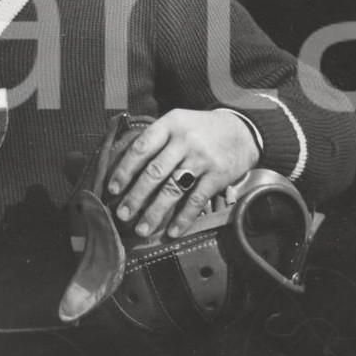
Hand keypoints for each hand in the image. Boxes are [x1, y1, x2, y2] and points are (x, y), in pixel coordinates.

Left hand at [104, 108, 259, 239]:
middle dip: (135, 196)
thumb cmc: (200, 130)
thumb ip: (155, 141)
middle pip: (154, 172)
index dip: (124, 170)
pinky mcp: (217, 176)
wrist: (242, 130)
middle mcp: (184, 140)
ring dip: (155, 212)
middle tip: (122, 215)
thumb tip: (125, 171)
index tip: (112, 190)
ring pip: (173, 189)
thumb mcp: (177, 123)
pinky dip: (183, 218)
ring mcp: (202, 158)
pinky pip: (196, 200)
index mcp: (170, 124)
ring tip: (141, 229)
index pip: (141, 148)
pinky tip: (172, 232)